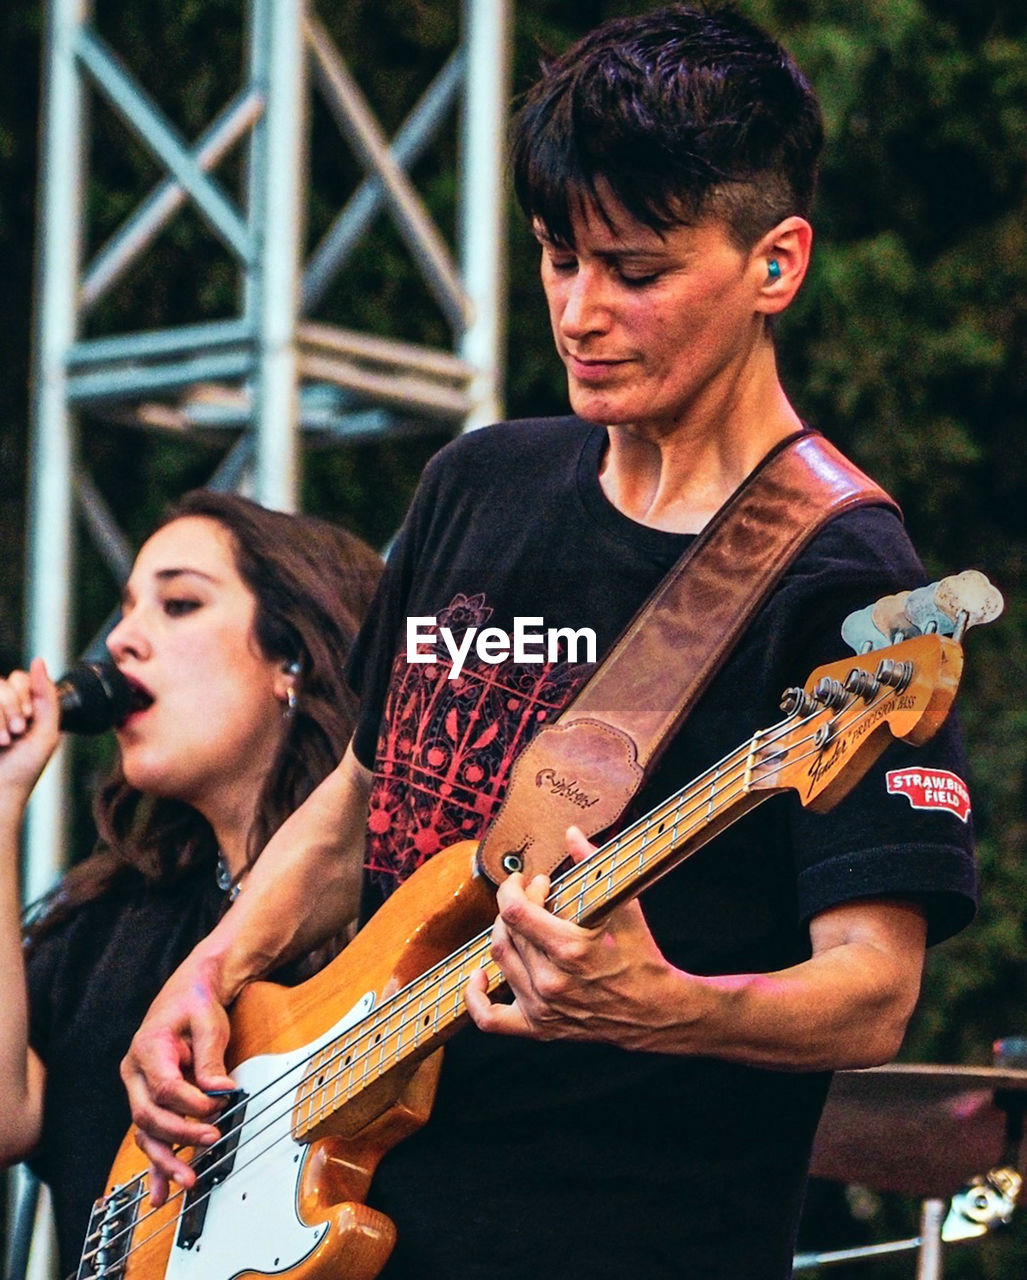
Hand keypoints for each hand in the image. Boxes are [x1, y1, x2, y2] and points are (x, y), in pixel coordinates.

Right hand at [0, 659, 59, 805]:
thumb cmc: (24, 769)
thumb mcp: (46, 732)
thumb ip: (46, 696)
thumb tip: (39, 660)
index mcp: (22, 706)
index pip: (20, 678)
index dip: (24, 694)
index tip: (27, 719)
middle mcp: (1, 707)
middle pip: (2, 683)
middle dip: (11, 707)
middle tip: (17, 732)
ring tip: (3, 741)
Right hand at [120, 956, 235, 1204]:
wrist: (188, 993)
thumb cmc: (197, 1004)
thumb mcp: (209, 1022)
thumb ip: (210, 1057)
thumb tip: (219, 1091)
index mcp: (148, 1048)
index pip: (164, 1087)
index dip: (191, 1103)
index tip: (218, 1108)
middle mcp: (135, 1072)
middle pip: (149, 1114)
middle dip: (180, 1134)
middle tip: (212, 1140)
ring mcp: (137, 1089)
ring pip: (145, 1132)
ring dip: (164, 1160)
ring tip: (187, 1181)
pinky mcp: (148, 1101)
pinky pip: (148, 1136)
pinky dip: (155, 1165)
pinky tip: (160, 1193)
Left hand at [465, 826, 675, 1047]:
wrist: (655, 1011)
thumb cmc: (641, 957)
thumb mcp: (624, 907)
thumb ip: (594, 866)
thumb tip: (571, 834)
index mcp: (570, 949)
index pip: (515, 911)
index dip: (513, 888)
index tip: (525, 880)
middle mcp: (551, 981)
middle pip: (508, 930)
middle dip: (518, 902)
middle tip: (537, 893)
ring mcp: (542, 1007)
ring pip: (499, 959)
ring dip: (505, 932)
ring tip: (523, 920)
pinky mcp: (538, 1027)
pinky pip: (490, 1018)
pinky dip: (475, 998)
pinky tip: (480, 976)